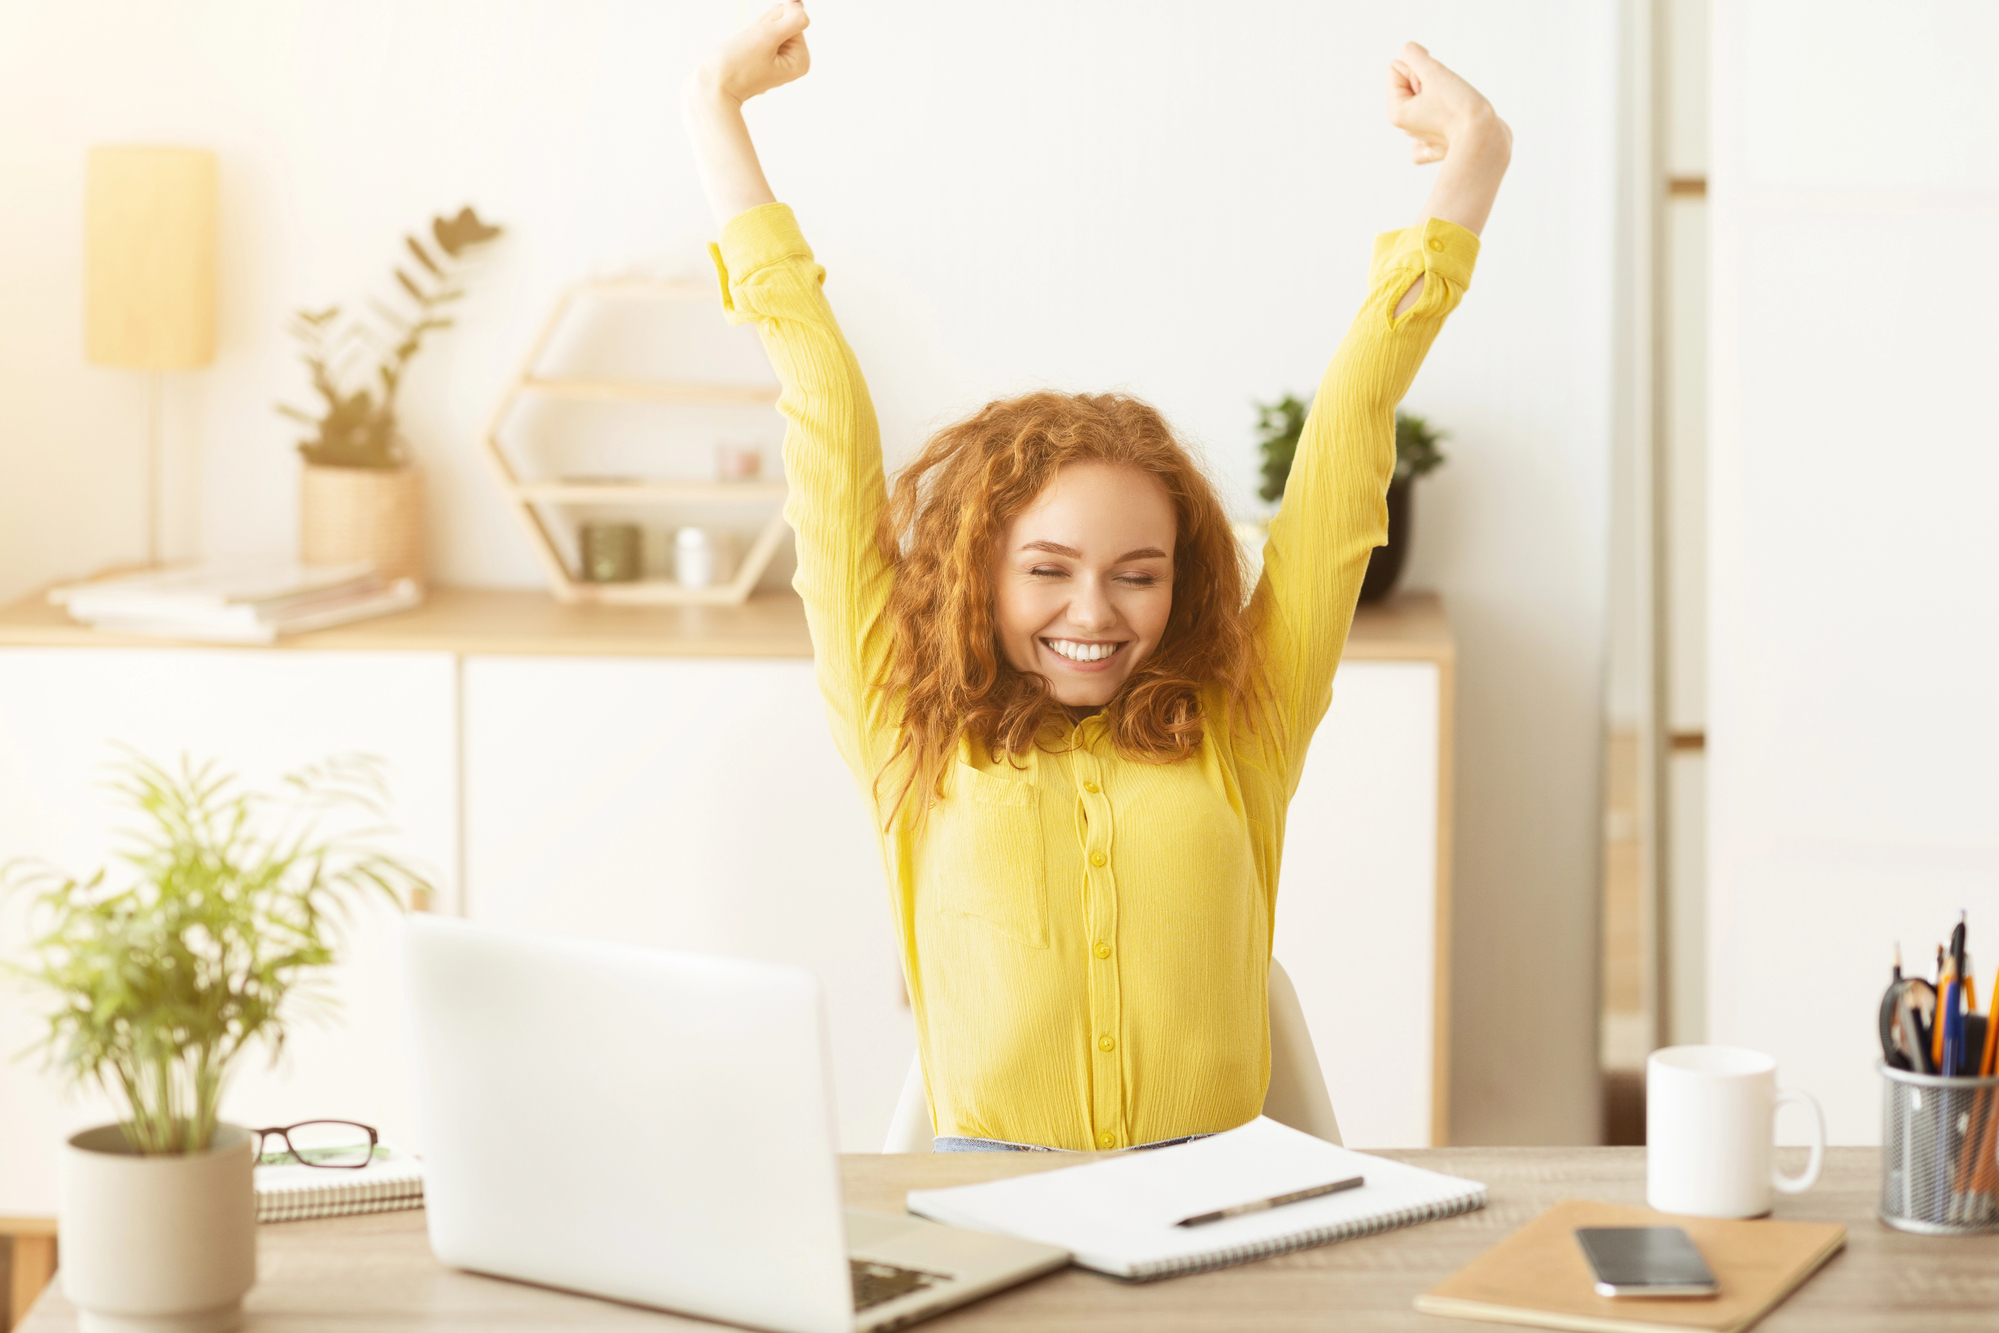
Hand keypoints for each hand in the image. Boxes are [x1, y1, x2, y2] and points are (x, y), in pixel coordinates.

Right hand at [688, 0, 810, 105]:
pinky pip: (761, 33)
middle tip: (750, 46)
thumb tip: (801, 8)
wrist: (711, 87)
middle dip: (763, 27)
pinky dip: (750, 34)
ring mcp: (777, 61)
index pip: (793, 20)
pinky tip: (742, 49)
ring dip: (755, 30)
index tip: (758, 43)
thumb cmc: (736, 66)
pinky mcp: (763, 58)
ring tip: (744, 48)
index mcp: (800, 61)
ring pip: (771, 26)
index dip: (772, 23)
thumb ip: (792, 20)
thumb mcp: (767, 37)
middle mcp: (792, 62)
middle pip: (784, 23)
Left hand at [1387, 42, 1508, 165]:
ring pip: (1427, 96)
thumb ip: (1414, 54)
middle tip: (1447, 97)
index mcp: (1397, 111)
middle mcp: (1406, 126)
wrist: (1485, 143)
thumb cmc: (1460, 108)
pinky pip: (1433, 123)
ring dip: (1441, 94)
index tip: (1435, 84)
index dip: (1418, 68)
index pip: (1396, 68)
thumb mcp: (1433, 72)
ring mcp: (1422, 138)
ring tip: (1455, 110)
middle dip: (1430, 81)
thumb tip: (1408, 51)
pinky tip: (1451, 127)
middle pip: (1411, 82)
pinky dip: (1441, 120)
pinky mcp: (1439, 145)